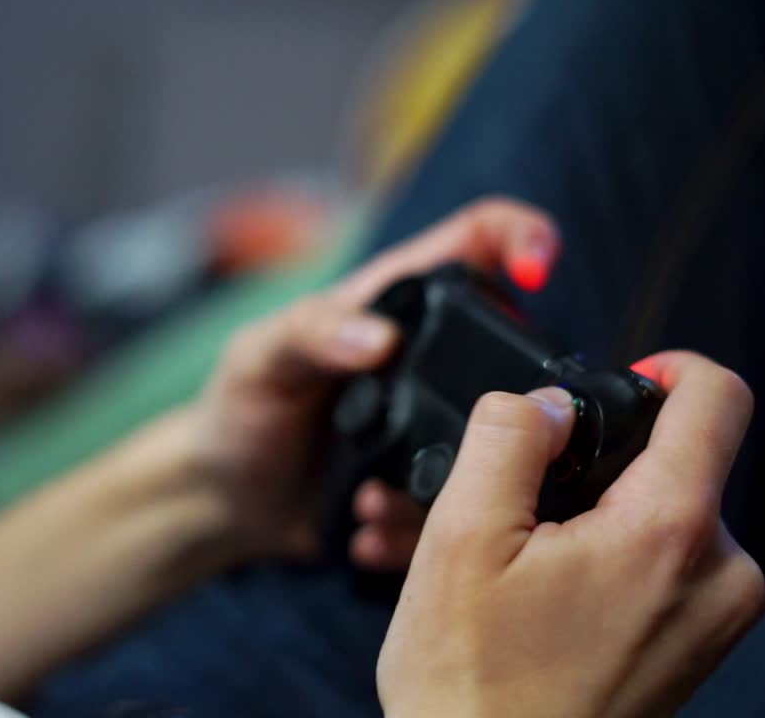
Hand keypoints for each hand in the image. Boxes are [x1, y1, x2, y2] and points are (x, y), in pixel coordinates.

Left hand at [189, 199, 560, 560]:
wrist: (224, 502)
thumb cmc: (237, 411)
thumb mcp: (258, 359)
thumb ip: (311, 334)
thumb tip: (383, 339)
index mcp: (395, 304)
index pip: (476, 242)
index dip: (519, 237)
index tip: (540, 269)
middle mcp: (430, 359)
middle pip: (511, 350)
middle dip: (507, 396)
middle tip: (470, 439)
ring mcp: (439, 424)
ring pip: (498, 442)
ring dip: (456, 478)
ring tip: (375, 496)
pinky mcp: (435, 484)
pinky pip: (466, 503)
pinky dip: (421, 522)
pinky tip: (369, 526)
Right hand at [377, 352, 764, 717]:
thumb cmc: (471, 685)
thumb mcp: (462, 537)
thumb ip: (508, 436)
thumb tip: (545, 400)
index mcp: (669, 532)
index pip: (716, 398)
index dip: (665, 368)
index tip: (618, 381)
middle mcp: (718, 574)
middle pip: (675, 461)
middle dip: (592, 465)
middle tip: (514, 503)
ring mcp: (714, 618)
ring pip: (658, 517)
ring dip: (586, 517)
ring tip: (505, 560)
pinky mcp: (694, 647)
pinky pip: (658, 568)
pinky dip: (599, 559)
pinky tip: (531, 590)